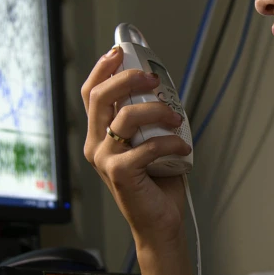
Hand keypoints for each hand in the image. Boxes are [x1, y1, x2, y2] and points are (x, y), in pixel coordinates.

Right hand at [82, 45, 192, 247]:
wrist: (159, 223)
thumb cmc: (156, 183)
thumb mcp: (149, 142)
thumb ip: (147, 118)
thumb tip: (161, 84)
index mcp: (99, 135)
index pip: (90, 93)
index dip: (102, 68)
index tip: (120, 51)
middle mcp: (94, 145)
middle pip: (100, 97)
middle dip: (128, 78)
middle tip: (153, 78)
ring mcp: (104, 159)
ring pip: (126, 117)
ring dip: (157, 110)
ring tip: (176, 117)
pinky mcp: (119, 173)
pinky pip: (147, 146)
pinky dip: (170, 141)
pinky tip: (183, 145)